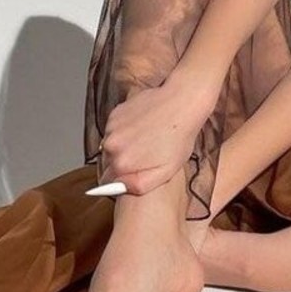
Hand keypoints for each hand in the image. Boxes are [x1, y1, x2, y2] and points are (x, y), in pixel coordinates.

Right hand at [96, 79, 217, 196]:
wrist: (182, 102)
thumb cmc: (179, 137)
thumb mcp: (166, 171)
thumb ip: (139, 185)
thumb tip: (118, 189)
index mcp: (121, 164)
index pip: (108, 181)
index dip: (123, 179)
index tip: (136, 172)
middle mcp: (110, 146)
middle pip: (109, 162)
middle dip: (124, 161)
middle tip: (147, 154)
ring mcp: (111, 128)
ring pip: (112, 145)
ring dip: (124, 144)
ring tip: (148, 138)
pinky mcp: (115, 113)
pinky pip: (115, 129)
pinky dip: (125, 129)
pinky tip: (144, 126)